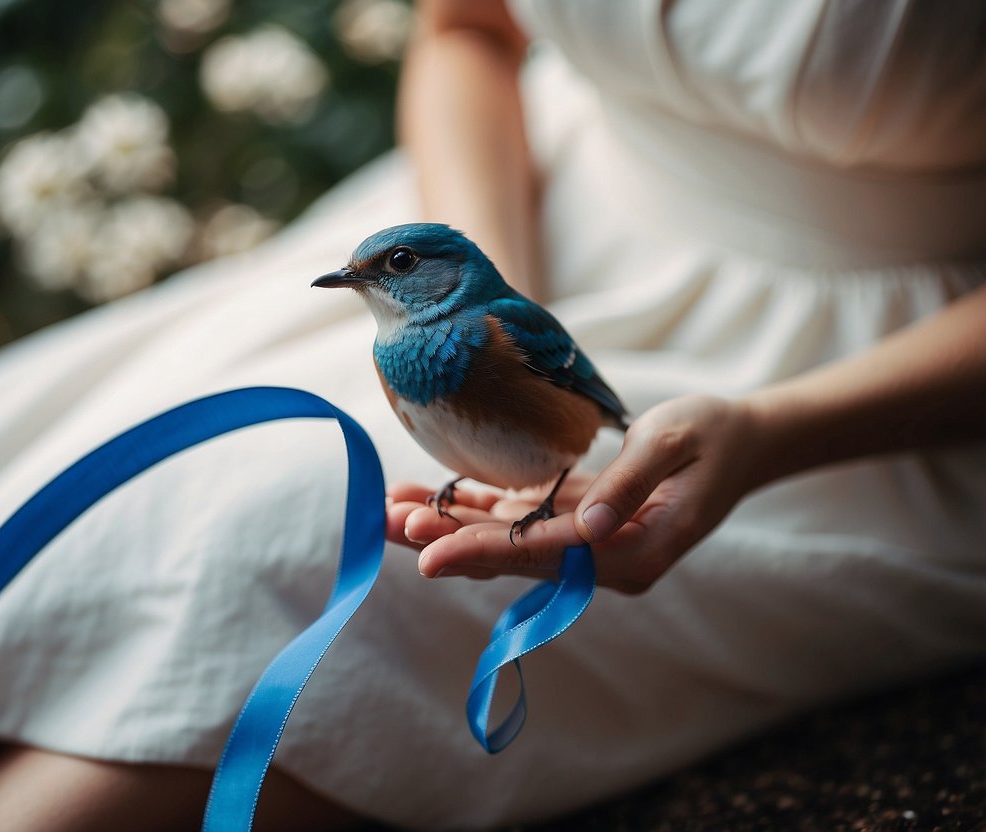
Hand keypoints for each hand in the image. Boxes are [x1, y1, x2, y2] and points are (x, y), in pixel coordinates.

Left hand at [387, 395, 763, 592]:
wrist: (743, 442)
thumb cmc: (713, 435)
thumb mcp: (676, 442)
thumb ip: (630, 481)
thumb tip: (590, 526)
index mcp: (633, 549)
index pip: (543, 555)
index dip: (482, 551)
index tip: (428, 554)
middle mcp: (605, 560)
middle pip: (512, 557)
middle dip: (447, 540)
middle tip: (385, 524)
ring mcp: (589, 547)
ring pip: (506, 543)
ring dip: (449, 526)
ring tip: (391, 510)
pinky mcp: (577, 527)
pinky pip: (519, 524)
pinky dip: (474, 509)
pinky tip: (427, 498)